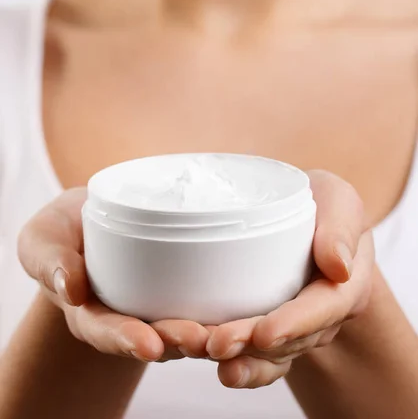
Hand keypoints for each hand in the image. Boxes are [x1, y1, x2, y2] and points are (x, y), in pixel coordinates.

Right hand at [18, 188, 210, 362]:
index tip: (148, 345)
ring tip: (225, 333)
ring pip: (181, 328)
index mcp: (91, 314)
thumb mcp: (43, 240)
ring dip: (203, 334)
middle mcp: (126, 318)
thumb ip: (49, 260)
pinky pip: (197, 302)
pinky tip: (240, 309)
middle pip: (152, 337)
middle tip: (198, 339)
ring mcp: (153, 307)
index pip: (107, 333)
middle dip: (175, 341)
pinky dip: (217, 309)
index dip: (127, 341)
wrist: (87, 222)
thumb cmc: (61, 232)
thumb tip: (70, 288)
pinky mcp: (176, 289)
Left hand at [206, 171, 374, 388]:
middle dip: (251, 347)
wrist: (305, 215)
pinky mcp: (266, 330)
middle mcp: (320, 318)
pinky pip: (252, 357)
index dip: (294, 325)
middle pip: (288, 341)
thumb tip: (339, 266)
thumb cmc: (321, 203)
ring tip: (197, 349)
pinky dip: (229, 361)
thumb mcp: (338, 200)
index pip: (322, 310)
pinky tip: (199, 355)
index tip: (264, 333)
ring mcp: (293, 329)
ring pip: (267, 356)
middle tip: (217, 344)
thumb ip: (342, 227)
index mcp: (343, 287)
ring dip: (234, 358)